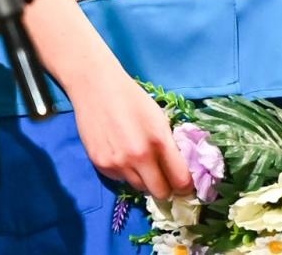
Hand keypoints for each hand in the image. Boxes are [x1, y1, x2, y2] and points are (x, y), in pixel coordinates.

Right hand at [67, 65, 192, 199]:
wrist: (96, 87)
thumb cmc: (132, 98)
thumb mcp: (159, 118)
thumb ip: (169, 146)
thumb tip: (178, 170)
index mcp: (159, 141)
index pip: (180, 181)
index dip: (185, 186)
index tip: (184, 184)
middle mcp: (139, 157)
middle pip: (160, 193)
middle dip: (165, 188)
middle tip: (163, 178)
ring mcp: (118, 164)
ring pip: (140, 188)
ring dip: (144, 180)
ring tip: (139, 161)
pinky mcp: (101, 166)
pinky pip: (121, 180)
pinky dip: (126, 172)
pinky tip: (121, 154)